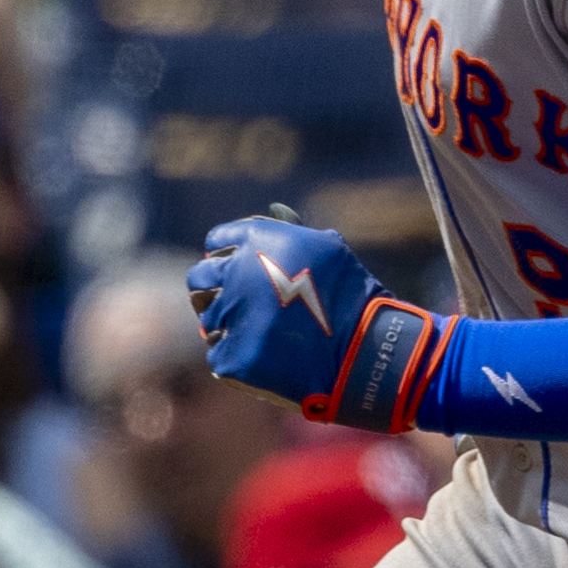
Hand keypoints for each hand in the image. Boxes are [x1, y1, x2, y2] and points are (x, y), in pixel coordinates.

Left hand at [192, 212, 435, 428]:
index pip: (216, 242)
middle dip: (214, 289)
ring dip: (228, 325)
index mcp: (256, 239)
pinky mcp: (232, 355)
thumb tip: (274, 209)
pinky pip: (219, 354)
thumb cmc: (352, 297)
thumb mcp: (326, 250)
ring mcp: (231, 314)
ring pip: (209, 318)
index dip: (226, 257)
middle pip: (200, 277)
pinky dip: (238, 358)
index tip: (238, 273)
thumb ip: (291, 231)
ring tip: (260, 336)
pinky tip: (264, 359)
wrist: (367, 351)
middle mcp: (236, 271)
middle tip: (238, 306)